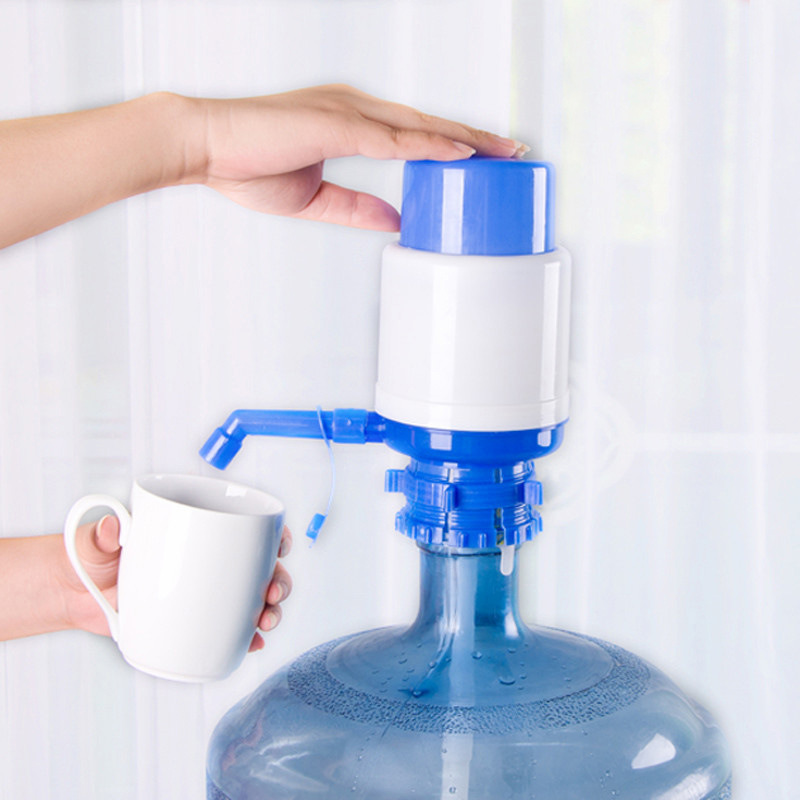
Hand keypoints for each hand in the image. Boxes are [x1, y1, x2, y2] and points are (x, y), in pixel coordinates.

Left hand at [58, 515, 292, 650]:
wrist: (71, 589)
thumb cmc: (90, 552)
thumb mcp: (98, 538)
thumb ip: (105, 532)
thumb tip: (113, 528)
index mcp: (198, 530)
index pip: (249, 527)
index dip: (274, 535)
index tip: (281, 545)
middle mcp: (209, 560)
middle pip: (262, 567)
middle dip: (279, 580)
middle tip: (272, 593)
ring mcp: (205, 593)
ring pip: (254, 599)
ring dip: (269, 610)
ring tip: (265, 621)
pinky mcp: (192, 620)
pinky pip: (229, 630)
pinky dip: (246, 638)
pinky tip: (252, 643)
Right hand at [193, 84, 527, 230]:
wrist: (204, 149)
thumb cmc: (247, 166)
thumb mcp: (316, 199)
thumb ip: (356, 206)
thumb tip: (393, 217)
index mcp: (349, 122)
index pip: (413, 133)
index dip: (450, 144)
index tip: (482, 157)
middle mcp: (355, 109)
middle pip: (428, 124)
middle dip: (474, 137)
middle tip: (513, 149)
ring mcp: (348, 112)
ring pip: (421, 126)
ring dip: (465, 138)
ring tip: (503, 151)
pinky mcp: (337, 123)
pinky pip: (396, 137)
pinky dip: (432, 144)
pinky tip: (462, 152)